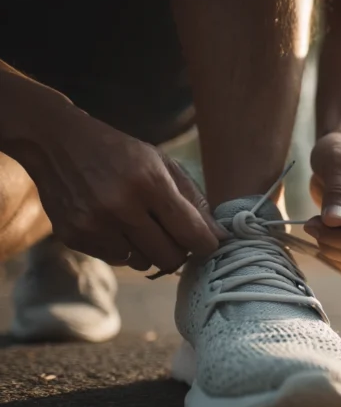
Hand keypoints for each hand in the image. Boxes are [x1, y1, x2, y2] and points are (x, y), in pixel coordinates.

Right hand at [3, 103, 223, 272]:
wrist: (55, 142)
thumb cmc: (119, 153)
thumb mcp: (161, 163)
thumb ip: (193, 200)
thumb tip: (220, 236)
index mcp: (149, 183)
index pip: (191, 233)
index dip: (207, 244)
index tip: (210, 243)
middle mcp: (120, 207)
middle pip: (170, 257)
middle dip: (179, 251)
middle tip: (175, 235)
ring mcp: (94, 225)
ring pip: (144, 264)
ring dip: (150, 250)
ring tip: (140, 224)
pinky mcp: (74, 237)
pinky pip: (117, 260)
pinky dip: (124, 249)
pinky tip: (115, 225)